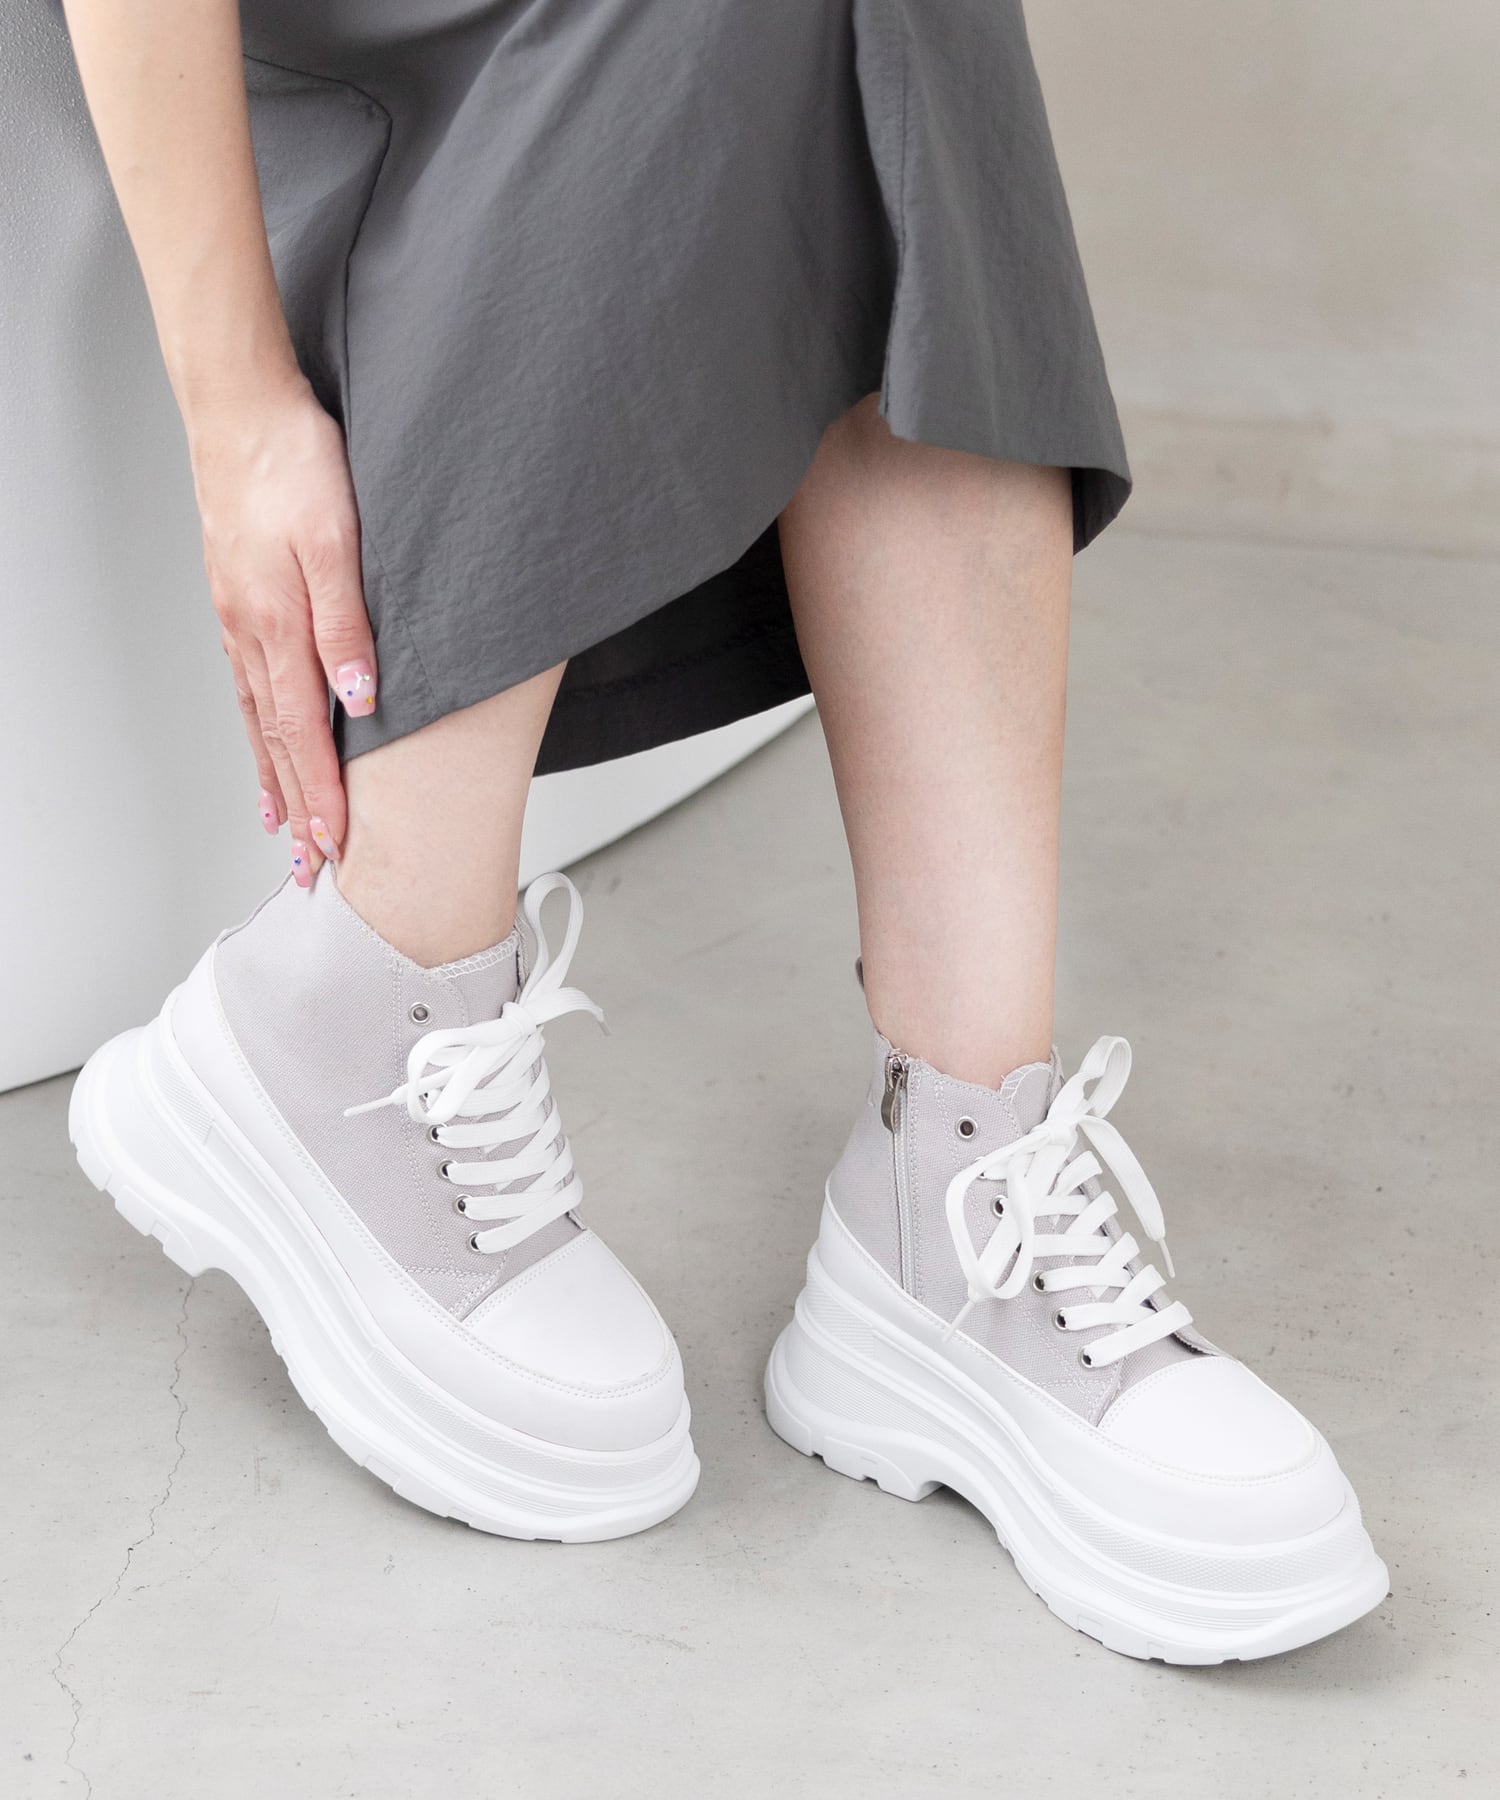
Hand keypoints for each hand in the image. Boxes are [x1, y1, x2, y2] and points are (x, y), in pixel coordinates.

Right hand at [188, 371, 374, 883]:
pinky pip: (248, 684)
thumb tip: (360, 701)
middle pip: (276, 740)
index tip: (335, 847)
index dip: (323, 795)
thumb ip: (348, 623)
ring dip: (273, 776)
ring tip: (283, 826)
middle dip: (298, 807)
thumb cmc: (296, 463)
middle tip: (309, 867)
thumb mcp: (338, 540)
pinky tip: (263, 743)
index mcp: (279, 624)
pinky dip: (257, 728)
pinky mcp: (238, 600)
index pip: (304, 734)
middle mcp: (251, 632)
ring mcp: (239, 618)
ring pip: (257, 717)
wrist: (242, 407)